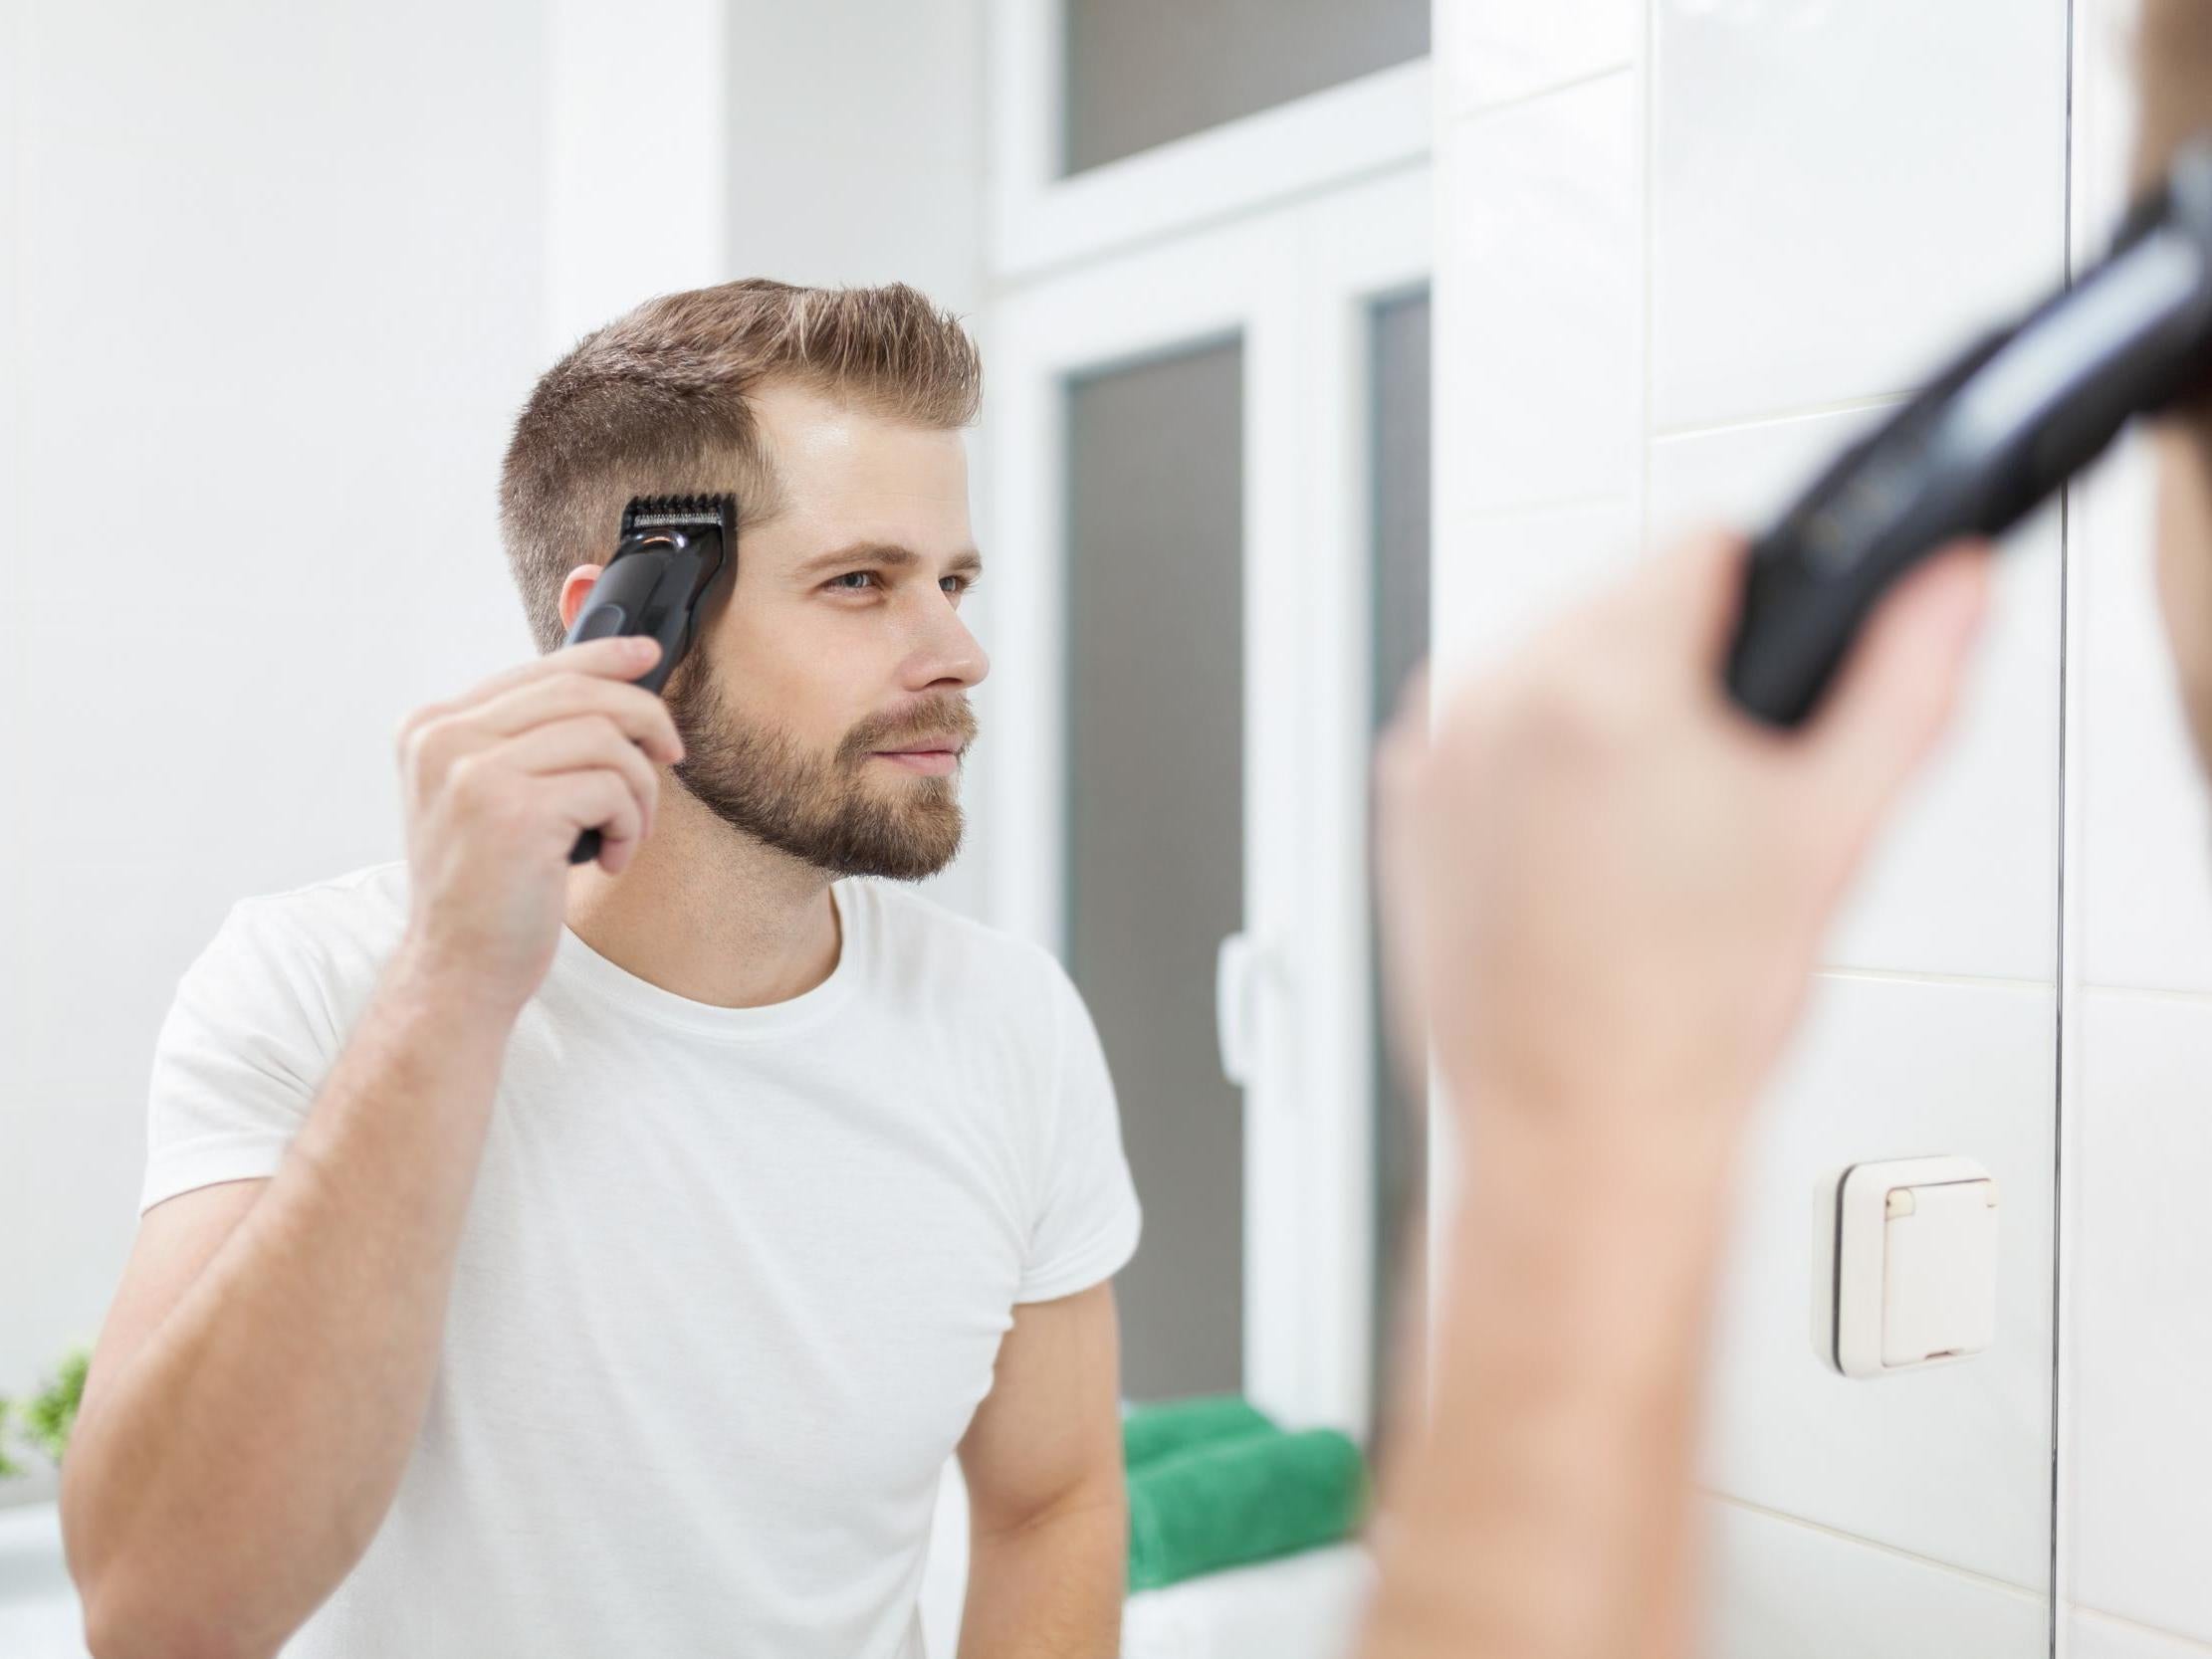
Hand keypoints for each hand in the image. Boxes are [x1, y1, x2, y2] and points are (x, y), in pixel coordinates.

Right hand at [391, 635, 684, 1012]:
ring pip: (605, 738)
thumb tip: (616, 683)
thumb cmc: (487, 891)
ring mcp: (472, 771)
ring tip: (627, 832)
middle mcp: (442, 738)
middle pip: (579, 691)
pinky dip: (630, 825)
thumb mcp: (491, 798)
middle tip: (672, 754)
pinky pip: (612, 787)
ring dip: (639, 789)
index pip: (535, 670)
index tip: (647, 655)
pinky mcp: (514, 811)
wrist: (458, 972)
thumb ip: (527, 739)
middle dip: (644, 719)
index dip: (603, 656)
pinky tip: (608, 859)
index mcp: (431, 727)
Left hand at [1373, 524, 1991, 1167]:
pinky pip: (1490, 725)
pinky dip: (1539, 759)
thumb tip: (1943, 587)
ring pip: (1553, 660)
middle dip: (1684, 669)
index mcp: (1595, 683)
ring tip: (1651, 835)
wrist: (1577, 1132)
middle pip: (1622, 600)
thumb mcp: (1830, 833)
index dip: (1765, 608)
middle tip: (1718, 792)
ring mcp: (1435, 752)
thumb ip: (1904, 684)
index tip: (1773, 685)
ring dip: (1608, 708)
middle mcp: (1493, 699)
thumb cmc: (1684, 1019)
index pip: (1701, 546)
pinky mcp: (1404, 801)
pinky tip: (1583, 853)